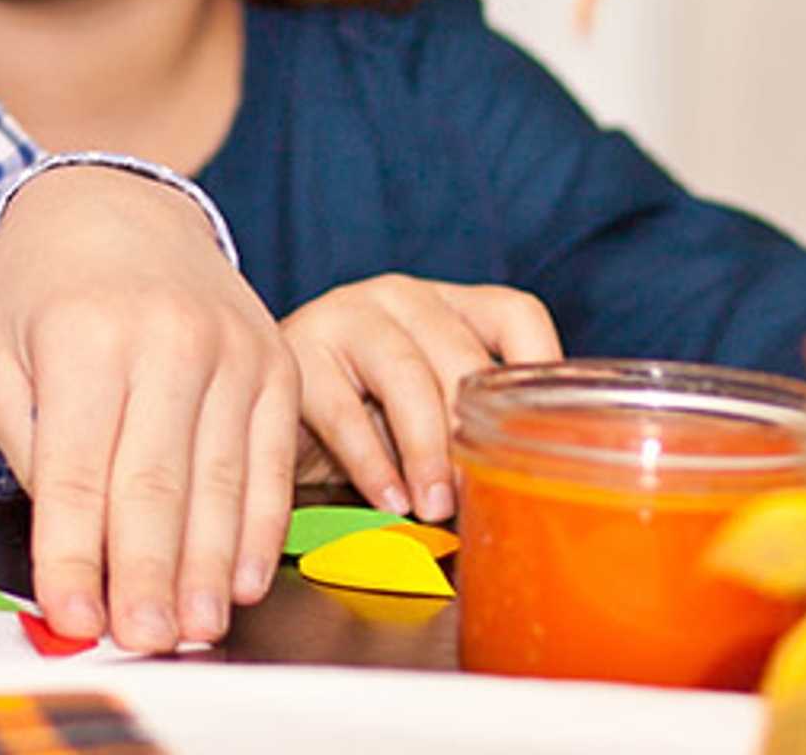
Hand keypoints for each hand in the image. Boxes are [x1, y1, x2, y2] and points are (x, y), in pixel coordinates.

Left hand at [0, 165, 297, 653]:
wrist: (113, 204)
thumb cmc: (39, 292)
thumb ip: (30, 449)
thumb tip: (72, 549)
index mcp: (83, 336)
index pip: (79, 471)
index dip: (76, 554)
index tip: (74, 616)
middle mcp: (165, 338)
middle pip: (156, 483)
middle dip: (148, 574)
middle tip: (144, 639)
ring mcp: (231, 348)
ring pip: (222, 480)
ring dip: (208, 567)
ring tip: (194, 629)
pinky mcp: (274, 361)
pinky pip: (273, 458)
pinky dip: (260, 527)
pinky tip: (242, 578)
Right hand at [279, 276, 558, 522]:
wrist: (259, 399)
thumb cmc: (361, 417)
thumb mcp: (422, 412)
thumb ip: (466, 429)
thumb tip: (527, 491)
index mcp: (446, 306)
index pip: (514, 315)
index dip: (540, 370)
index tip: (545, 433)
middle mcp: (401, 298)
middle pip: (460, 354)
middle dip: (475, 433)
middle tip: (479, 494)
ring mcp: (347, 315)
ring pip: (406, 374)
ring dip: (427, 450)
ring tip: (434, 506)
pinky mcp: (296, 350)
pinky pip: (342, 410)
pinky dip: (370, 463)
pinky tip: (387, 497)